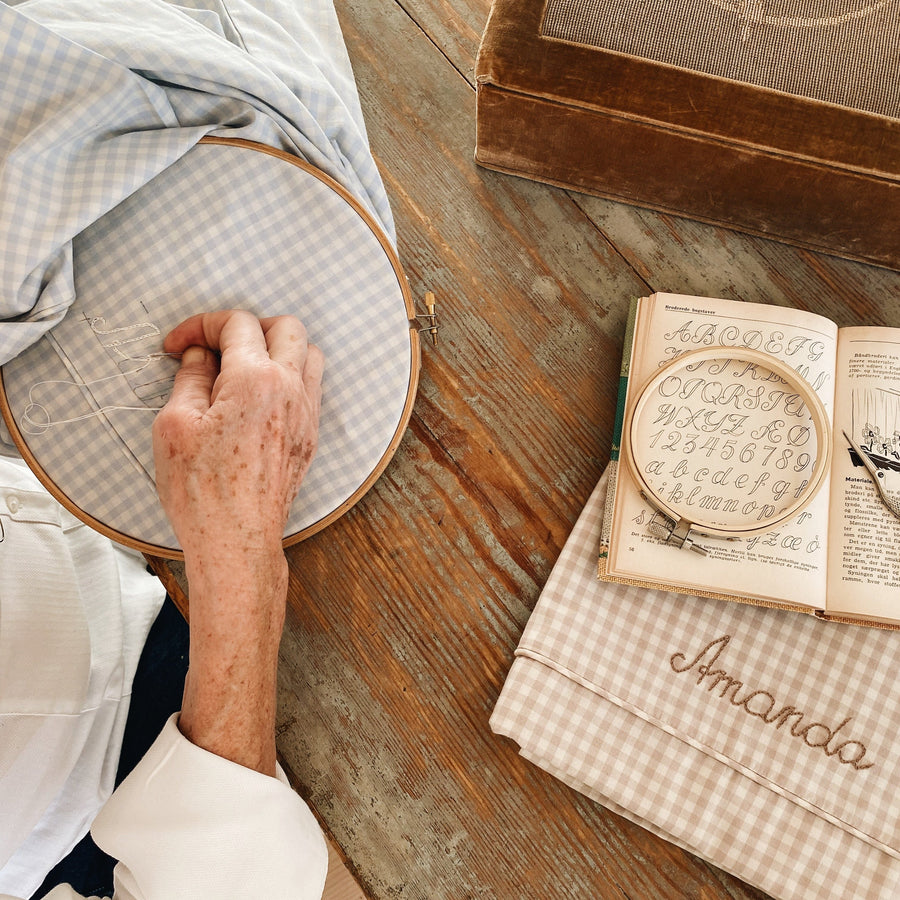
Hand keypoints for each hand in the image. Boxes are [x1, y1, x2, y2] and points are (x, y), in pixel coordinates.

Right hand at [152, 309, 323, 568]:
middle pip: (287, 327)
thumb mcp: (174, 425)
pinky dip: (289, 378)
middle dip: (248, 326)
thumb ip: (189, 379)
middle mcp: (291, 392)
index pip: (237, 324)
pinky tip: (259, 397)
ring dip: (277, 349)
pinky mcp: (309, 438)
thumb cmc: (204, 492)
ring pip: (309, 355)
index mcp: (256, 381)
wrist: (236, 540)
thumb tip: (199, 357)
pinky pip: (311, 389)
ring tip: (241, 368)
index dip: (201, 325)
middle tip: (217, 345)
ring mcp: (306, 416)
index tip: (180, 345)